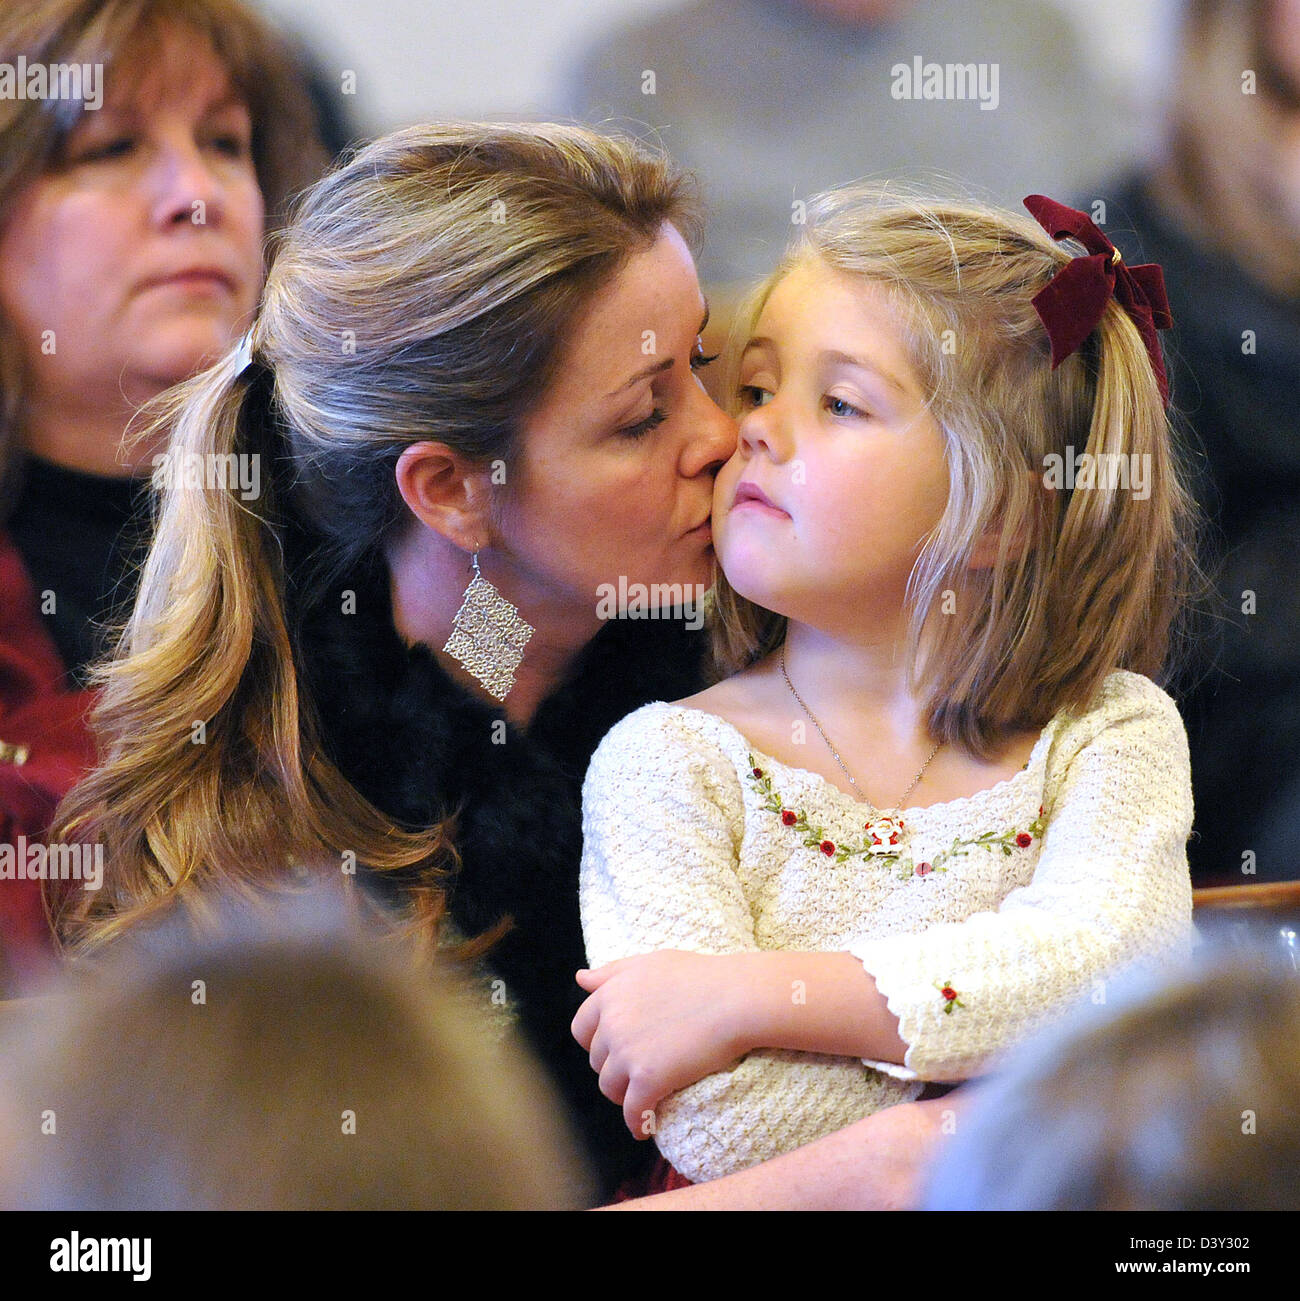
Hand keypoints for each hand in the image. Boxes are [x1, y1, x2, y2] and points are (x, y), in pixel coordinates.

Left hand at [571, 951, 750, 1137]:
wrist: (735, 999)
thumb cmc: (698, 976)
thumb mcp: (649, 963)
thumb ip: (611, 972)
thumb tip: (580, 978)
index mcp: (610, 995)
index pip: (581, 1028)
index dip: (595, 1042)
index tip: (613, 1049)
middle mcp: (612, 1024)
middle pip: (596, 1060)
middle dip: (613, 1067)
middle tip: (637, 1071)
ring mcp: (628, 1053)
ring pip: (610, 1087)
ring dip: (623, 1095)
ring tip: (642, 1096)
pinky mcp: (648, 1079)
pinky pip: (632, 1111)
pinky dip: (637, 1123)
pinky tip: (645, 1128)